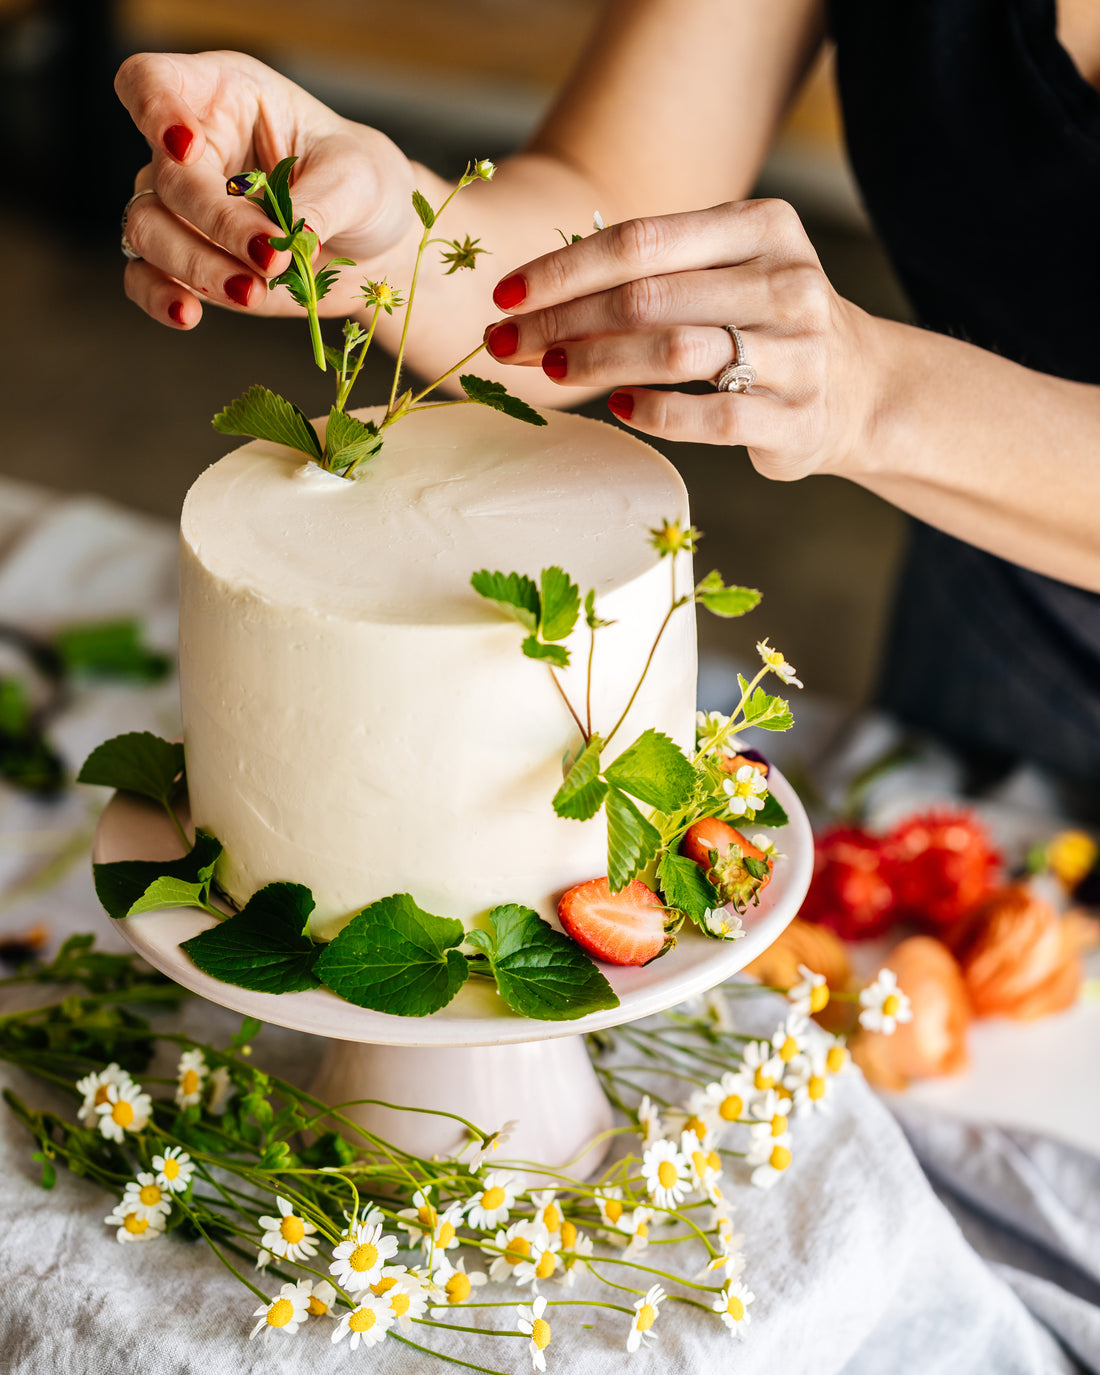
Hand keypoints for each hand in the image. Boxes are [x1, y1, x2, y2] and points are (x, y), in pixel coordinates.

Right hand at [114, 52, 414, 328]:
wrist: (374, 247)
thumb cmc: (365, 187)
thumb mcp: (358, 180)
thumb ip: (316, 205)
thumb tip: (279, 244)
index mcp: (226, 96)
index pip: (153, 82)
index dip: (154, 109)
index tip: (185, 148)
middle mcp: (192, 148)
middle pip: (163, 177)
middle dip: (216, 223)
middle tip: (271, 257)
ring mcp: (183, 208)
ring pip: (147, 229)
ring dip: (196, 266)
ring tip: (254, 292)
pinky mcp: (187, 262)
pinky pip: (144, 277)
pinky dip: (159, 297)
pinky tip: (188, 314)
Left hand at [482, 199, 877, 480]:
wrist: (861, 389)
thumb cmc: (763, 324)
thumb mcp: (726, 271)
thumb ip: (654, 269)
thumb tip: (537, 289)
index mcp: (761, 228)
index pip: (640, 240)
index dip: (562, 269)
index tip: (504, 294)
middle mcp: (786, 281)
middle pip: (648, 296)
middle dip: (563, 321)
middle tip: (506, 343)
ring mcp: (798, 352)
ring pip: (677, 352)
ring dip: (599, 362)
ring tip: (551, 370)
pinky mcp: (797, 417)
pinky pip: (713, 416)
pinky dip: (657, 412)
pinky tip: (618, 407)